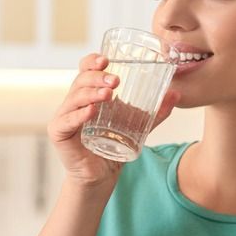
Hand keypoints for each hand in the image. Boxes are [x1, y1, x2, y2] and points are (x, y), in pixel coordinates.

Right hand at [47, 53, 179, 188]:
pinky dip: (78, 115)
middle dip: (97, 77)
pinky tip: (91, 112)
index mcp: (88, 94)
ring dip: (90, 93)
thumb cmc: (114, 146)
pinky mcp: (58, 133)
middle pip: (80, 80)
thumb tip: (176, 94)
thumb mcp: (138, 126)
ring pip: (74, 98)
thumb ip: (155, 112)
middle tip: (116, 81)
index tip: (106, 59)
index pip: (85, 70)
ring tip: (108, 94)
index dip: (92, 61)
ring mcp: (63, 116)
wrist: (101, 175)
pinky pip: (66, 121)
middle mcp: (73, 102)